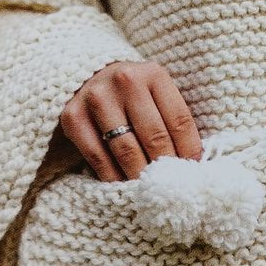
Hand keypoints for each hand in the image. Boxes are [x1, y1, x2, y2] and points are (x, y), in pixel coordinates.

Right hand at [59, 60, 202, 180]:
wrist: (87, 76)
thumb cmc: (134, 94)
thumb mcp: (157, 94)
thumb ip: (173, 120)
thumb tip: (192, 162)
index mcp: (153, 74)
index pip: (179, 121)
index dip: (189, 151)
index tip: (192, 170)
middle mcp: (125, 81)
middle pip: (154, 138)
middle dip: (166, 168)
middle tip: (172, 186)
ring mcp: (96, 98)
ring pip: (127, 151)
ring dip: (141, 176)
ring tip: (151, 190)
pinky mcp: (73, 117)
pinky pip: (98, 157)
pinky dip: (113, 177)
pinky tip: (124, 186)